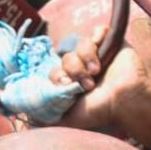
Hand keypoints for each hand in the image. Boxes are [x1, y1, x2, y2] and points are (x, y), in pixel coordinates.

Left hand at [48, 25, 150, 148]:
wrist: (124, 101)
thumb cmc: (99, 111)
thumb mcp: (68, 119)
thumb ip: (47, 117)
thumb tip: (26, 118)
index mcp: (71, 81)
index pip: (55, 70)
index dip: (58, 75)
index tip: (67, 85)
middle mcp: (82, 66)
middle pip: (66, 57)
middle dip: (73, 69)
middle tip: (88, 83)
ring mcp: (97, 53)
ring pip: (80, 44)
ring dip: (85, 58)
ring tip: (97, 72)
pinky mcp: (112, 43)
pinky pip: (98, 30)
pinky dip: (98, 37)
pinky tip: (102, 51)